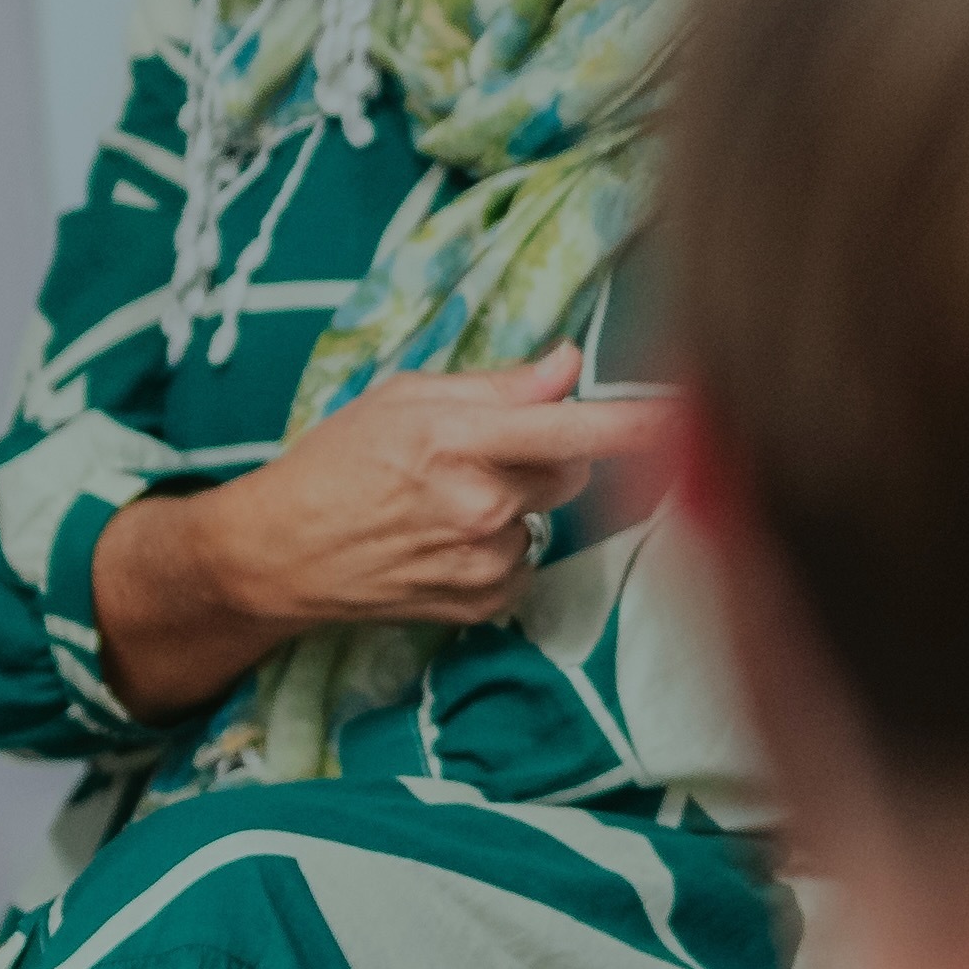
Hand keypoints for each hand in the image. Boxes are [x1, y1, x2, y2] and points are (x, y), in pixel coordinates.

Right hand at [91, 344, 667, 721]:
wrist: (275, 556)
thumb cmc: (335, 463)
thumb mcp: (404, 399)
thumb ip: (498, 386)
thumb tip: (571, 363)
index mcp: (462, 440)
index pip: (573, 426)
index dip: (638, 421)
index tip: (694, 411)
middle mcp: (481, 504)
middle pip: (575, 468)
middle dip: (551, 454)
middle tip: (488, 451)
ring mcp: (481, 561)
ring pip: (548, 517)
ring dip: (519, 506)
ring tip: (450, 502)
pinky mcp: (478, 604)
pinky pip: (524, 563)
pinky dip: (500, 551)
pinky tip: (446, 542)